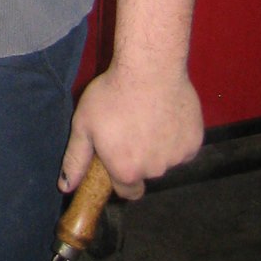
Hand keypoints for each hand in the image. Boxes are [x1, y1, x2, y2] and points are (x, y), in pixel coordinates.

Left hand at [61, 63, 203, 200]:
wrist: (150, 69)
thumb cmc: (112, 95)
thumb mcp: (83, 125)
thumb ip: (76, 159)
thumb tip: (66, 186)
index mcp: (126, 170)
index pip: (127, 191)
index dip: (122, 176)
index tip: (119, 157)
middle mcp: (154, 171)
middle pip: (146, 173)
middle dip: (139, 157)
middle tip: (130, 126)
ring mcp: (177, 158)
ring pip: (165, 159)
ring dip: (158, 146)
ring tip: (147, 116)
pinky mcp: (194, 143)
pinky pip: (183, 146)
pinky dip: (176, 136)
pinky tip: (166, 113)